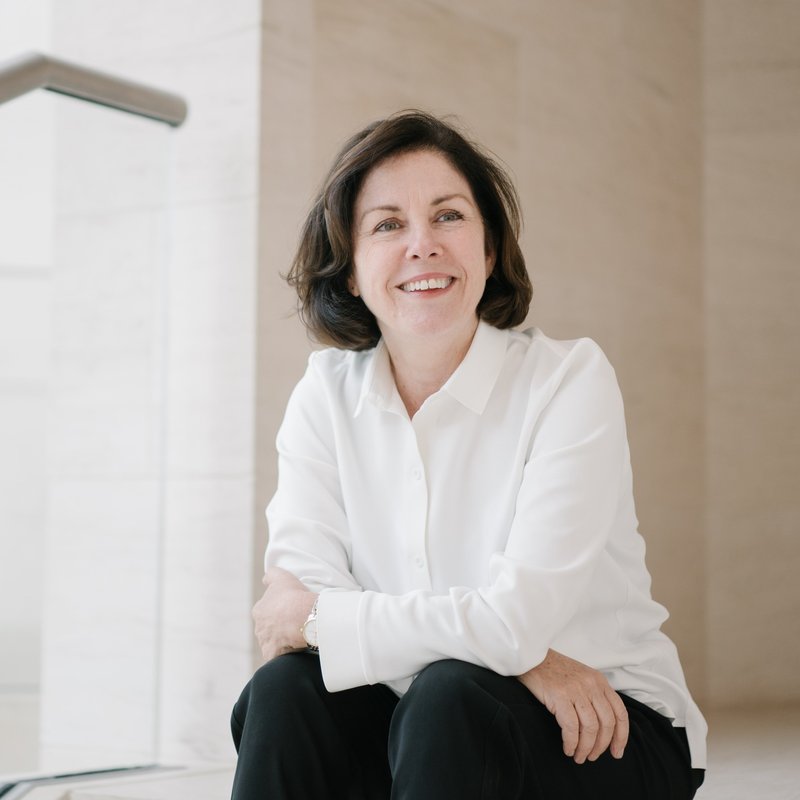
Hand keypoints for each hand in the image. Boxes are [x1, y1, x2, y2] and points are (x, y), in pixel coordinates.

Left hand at [252, 567, 316, 661]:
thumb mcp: (282, 577)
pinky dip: (285, 653)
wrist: (303, 617)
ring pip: (273, 642)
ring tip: (297, 635)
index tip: (290, 610)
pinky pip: (278, 655)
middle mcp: (259, 627)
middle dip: (279, 626)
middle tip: (295, 623)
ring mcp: (265, 642)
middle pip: (269, 628)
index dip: (279, 610)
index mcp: (259, 610)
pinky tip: (295, 648)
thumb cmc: (293, 597)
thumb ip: (271, 575)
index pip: (266, 611)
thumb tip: (266, 578)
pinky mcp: (273, 655)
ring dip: (282, 640)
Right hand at [518, 649, 628, 763]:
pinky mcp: (559, 696)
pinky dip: (571, 742)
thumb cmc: (554, 670)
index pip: (620, 713)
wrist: (531, 656)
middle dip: (601, 746)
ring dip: (586, 748)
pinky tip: (567, 748)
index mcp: (599, 680)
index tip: (616, 752)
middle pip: (607, 723)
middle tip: (592, 757)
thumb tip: (602, 728)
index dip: (621, 737)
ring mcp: (576, 689)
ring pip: (590, 728)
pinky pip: (571, 727)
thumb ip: (594, 695)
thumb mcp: (581, 677)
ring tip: (578, 756)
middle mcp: (591, 684)